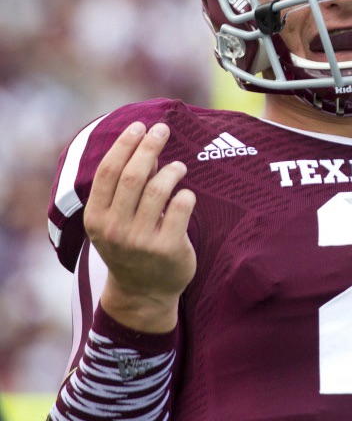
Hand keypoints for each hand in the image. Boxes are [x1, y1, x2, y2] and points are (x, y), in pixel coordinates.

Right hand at [83, 121, 196, 331]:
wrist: (144, 293)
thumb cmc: (131, 248)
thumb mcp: (117, 220)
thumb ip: (127, 187)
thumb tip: (145, 147)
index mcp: (96, 218)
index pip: (108, 171)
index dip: (124, 144)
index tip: (140, 127)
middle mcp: (115, 229)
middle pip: (133, 175)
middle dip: (149, 147)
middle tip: (163, 130)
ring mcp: (141, 240)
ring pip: (158, 189)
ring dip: (171, 171)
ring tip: (178, 167)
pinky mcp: (168, 248)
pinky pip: (181, 208)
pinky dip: (185, 195)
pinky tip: (186, 194)